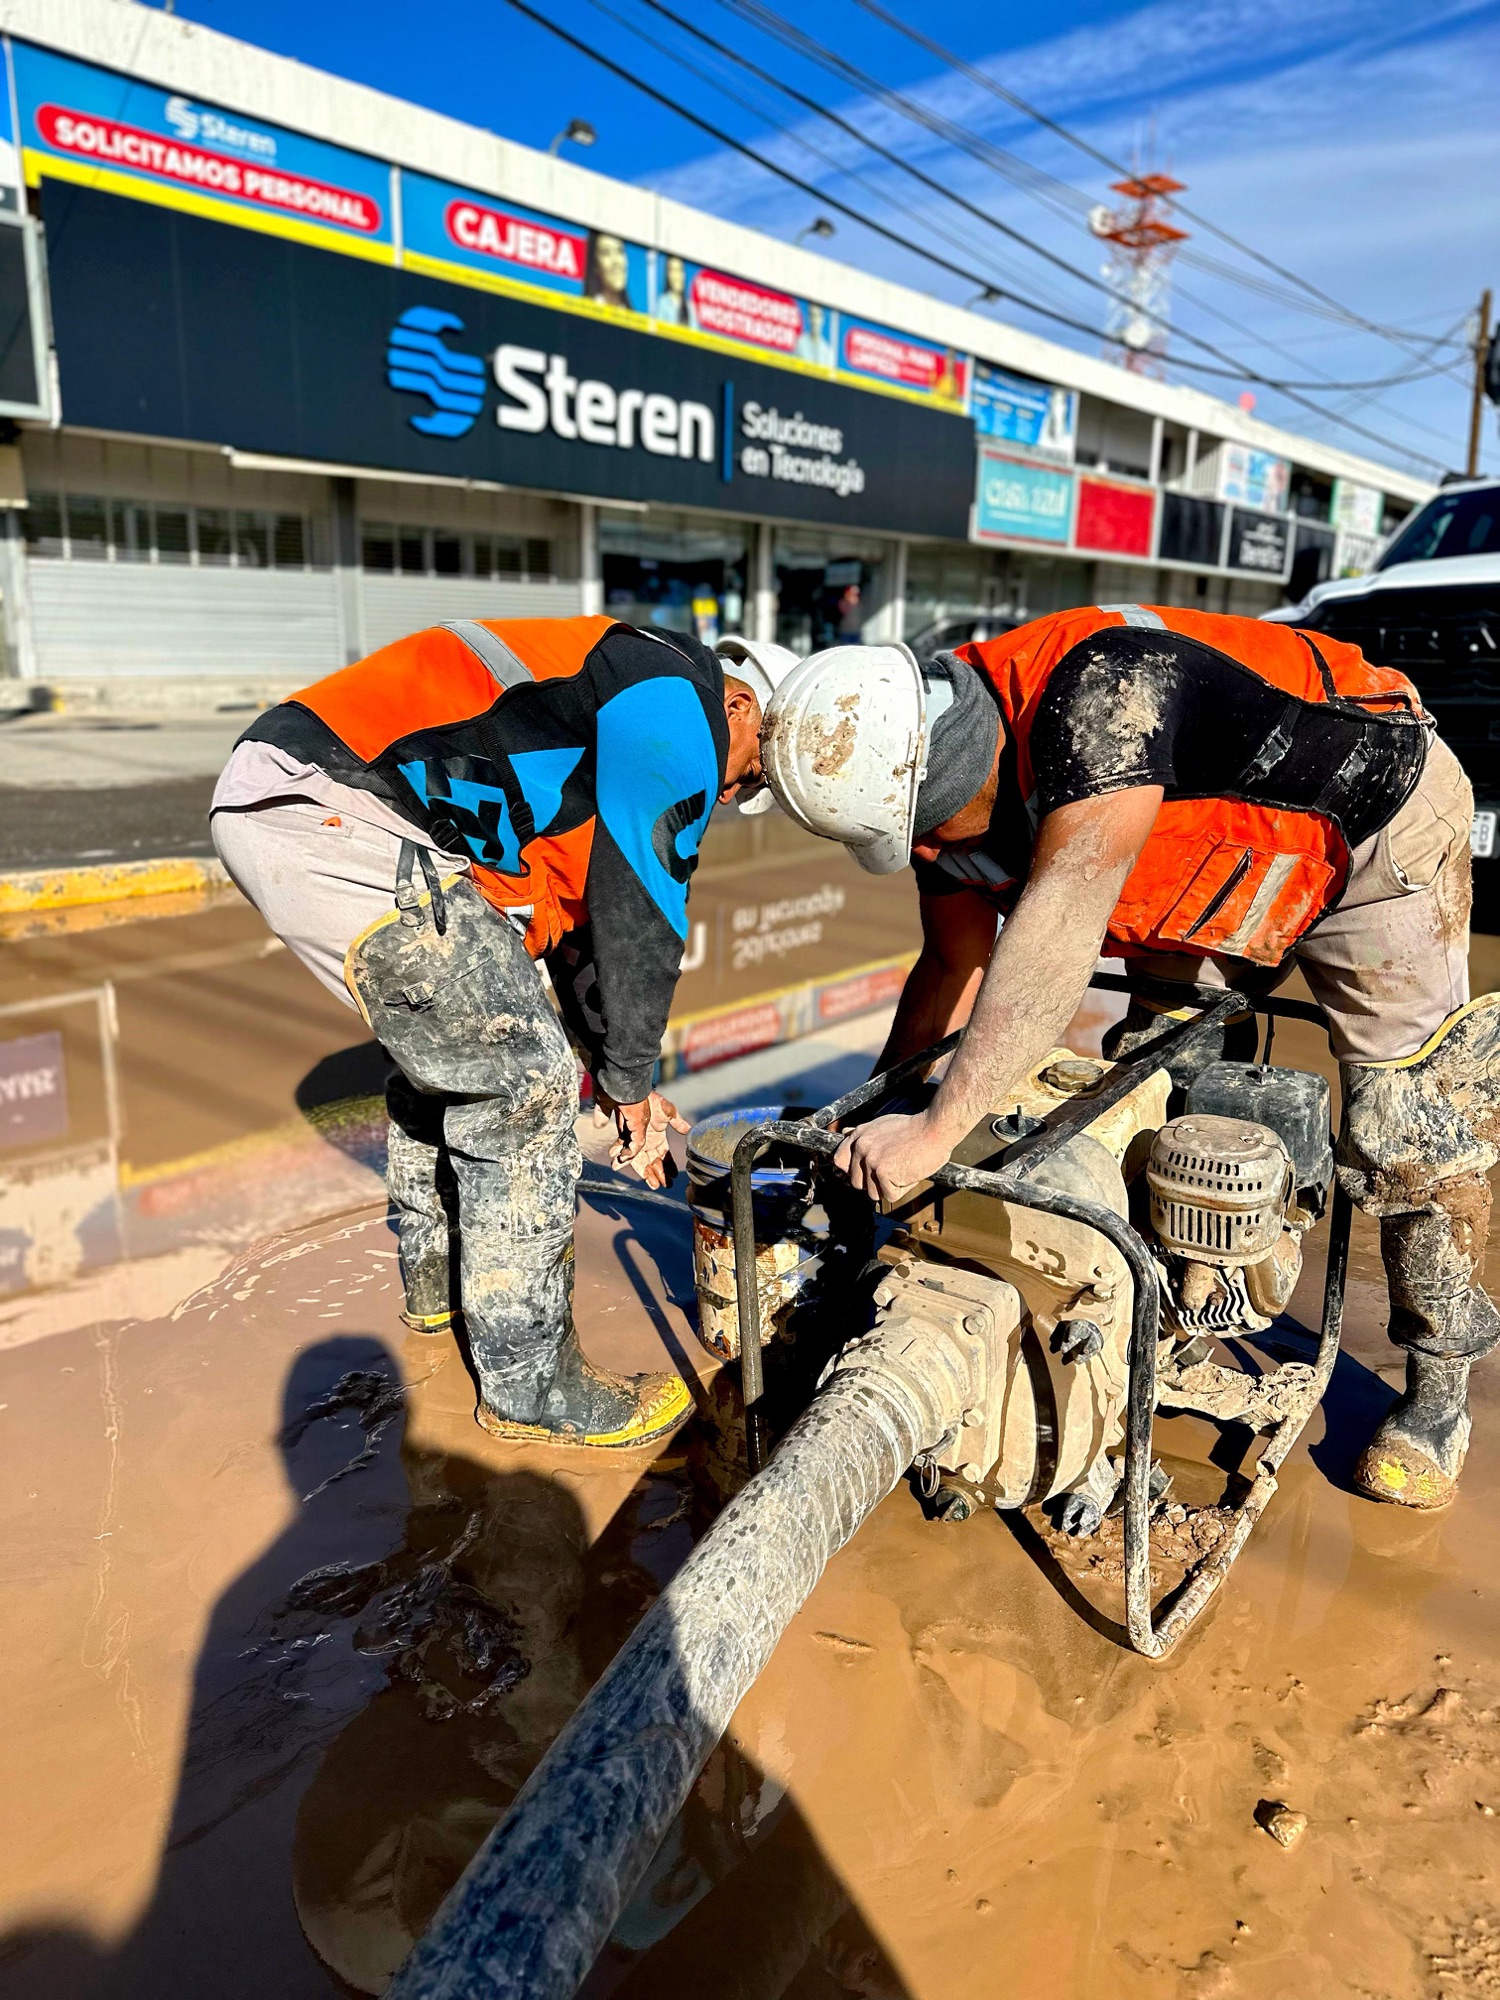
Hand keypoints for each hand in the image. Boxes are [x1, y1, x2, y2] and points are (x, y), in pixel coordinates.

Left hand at [598, 1088, 690, 1188]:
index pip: (665, 1156)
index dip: (668, 1167)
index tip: (671, 1179)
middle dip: (655, 1174)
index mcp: (659, 1138)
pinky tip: (619, 1162)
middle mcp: (647, 1142)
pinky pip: (623, 1147)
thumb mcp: (668, 1111)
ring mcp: (635, 1140)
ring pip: (639, 1159)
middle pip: (652, 1161)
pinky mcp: (624, 1134)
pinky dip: (622, 1155)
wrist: (637, 1090)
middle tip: (657, 1186)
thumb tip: (688, 1131)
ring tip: (643, 1181)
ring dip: (641, 1170)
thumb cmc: (654, 1100)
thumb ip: (677, 1121)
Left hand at [833, 1110, 955, 1204]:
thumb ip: (863, 1134)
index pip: (840, 1161)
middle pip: (857, 1183)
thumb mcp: (882, 1124)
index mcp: (859, 1136)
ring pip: (873, 1192)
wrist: (934, 1129)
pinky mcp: (884, 1173)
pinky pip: (890, 1195)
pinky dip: (902, 1189)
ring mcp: (872, 1161)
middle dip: (874, 1183)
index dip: (852, 1171)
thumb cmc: (915, 1128)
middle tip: (893, 1172)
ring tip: (903, 1170)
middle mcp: (862, 1148)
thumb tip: (845, 1133)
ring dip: (889, 1187)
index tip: (865, 1174)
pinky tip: (910, 1173)